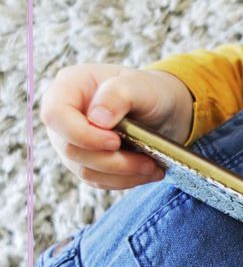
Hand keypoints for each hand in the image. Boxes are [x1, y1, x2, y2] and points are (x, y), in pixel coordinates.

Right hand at [39, 63, 194, 189]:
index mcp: (68, 88)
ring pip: (85, 170)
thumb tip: (97, 119)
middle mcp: (64, 117)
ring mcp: (72, 142)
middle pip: (71, 150)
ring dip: (123, 175)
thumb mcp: (140, 85)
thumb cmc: (149, 91)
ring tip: (152, 167)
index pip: (55, 116)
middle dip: (112, 161)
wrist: (164, 109)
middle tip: (147, 161)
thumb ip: (117, 95)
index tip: (115, 142)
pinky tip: (147, 172)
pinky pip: (98, 180)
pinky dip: (125, 180)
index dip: (81, 134)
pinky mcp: (85, 161)